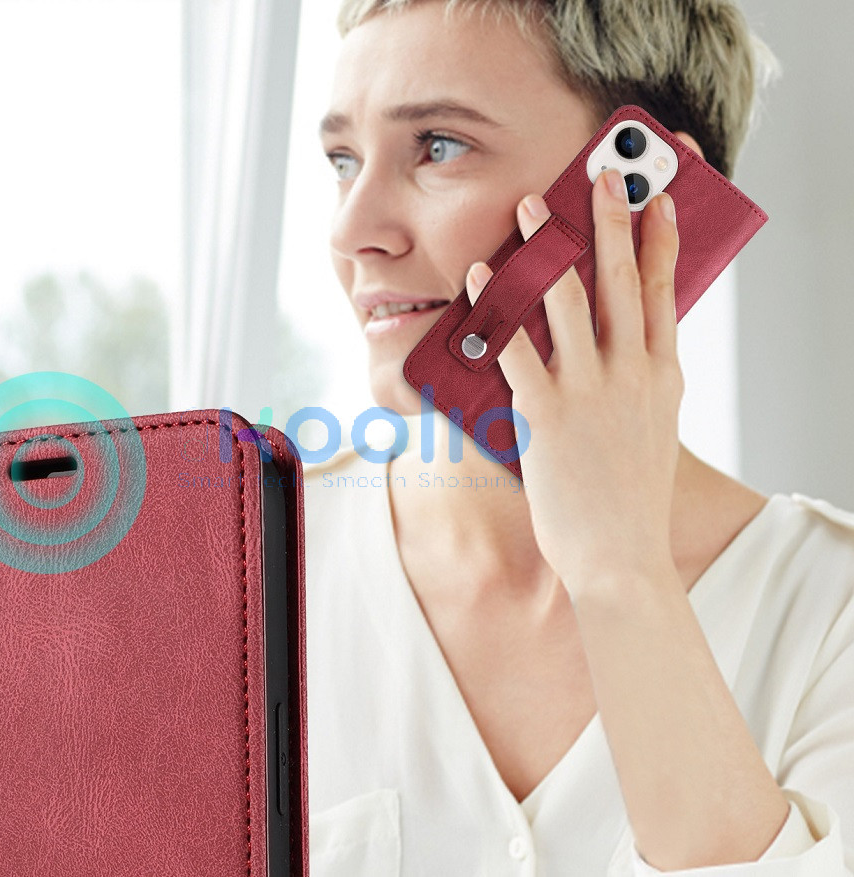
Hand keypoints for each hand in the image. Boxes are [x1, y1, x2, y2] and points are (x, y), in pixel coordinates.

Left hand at [465, 168, 683, 594]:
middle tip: (600, 176)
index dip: (660, 242)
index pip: (665, 295)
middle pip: (622, 282)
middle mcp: (632, 374)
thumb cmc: (629, 499)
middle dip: (610, 222)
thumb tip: (618, 357)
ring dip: (546, 249)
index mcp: (662, 377)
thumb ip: (636, 388)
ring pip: (569, 303)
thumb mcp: (650, 432)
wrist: (621, 557)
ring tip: (529, 208)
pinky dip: (496, 310)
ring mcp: (591, 391)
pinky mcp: (548, 414)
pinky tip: (481, 278)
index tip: (657, 201)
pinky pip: (517, 348)